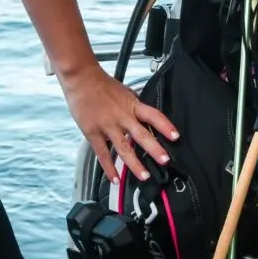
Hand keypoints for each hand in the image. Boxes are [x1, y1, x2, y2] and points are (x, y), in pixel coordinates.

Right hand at [63, 64, 178, 181]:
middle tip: (165, 160)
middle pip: (141, 135)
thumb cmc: (103, 86)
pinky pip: (102, 154)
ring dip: (135, 164)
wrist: (82, 80)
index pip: (153, 116)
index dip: (165, 126)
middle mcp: (122, 117)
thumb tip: (148, 119)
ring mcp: (107, 126)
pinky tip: (115, 178)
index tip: (176, 136)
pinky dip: (109, 168)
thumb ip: (136, 108)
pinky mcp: (93, 133)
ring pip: (123, 148)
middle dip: (154, 149)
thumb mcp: (127, 93)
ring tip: (144, 176)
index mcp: (132, 106)